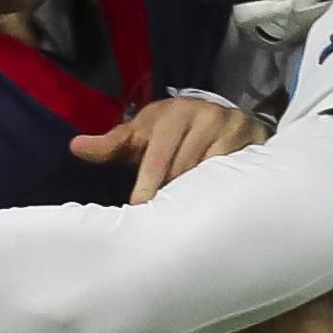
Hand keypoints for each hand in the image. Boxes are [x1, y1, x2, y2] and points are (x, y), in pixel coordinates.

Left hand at [72, 95, 270, 203]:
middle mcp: (208, 114)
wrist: (216, 120)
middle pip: (186, 166)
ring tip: (188, 214)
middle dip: (172, 193)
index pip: (159, 154)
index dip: (148, 183)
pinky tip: (214, 205)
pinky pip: (239, 174)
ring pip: (212, 172)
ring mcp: (236, 126)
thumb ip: (111, 145)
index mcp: (176, 112)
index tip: (140, 208)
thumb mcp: (140, 136)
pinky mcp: (257, 140)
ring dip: (198, 194)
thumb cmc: (168, 134)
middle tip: (162, 220)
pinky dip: (224, 191)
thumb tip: (75, 146)